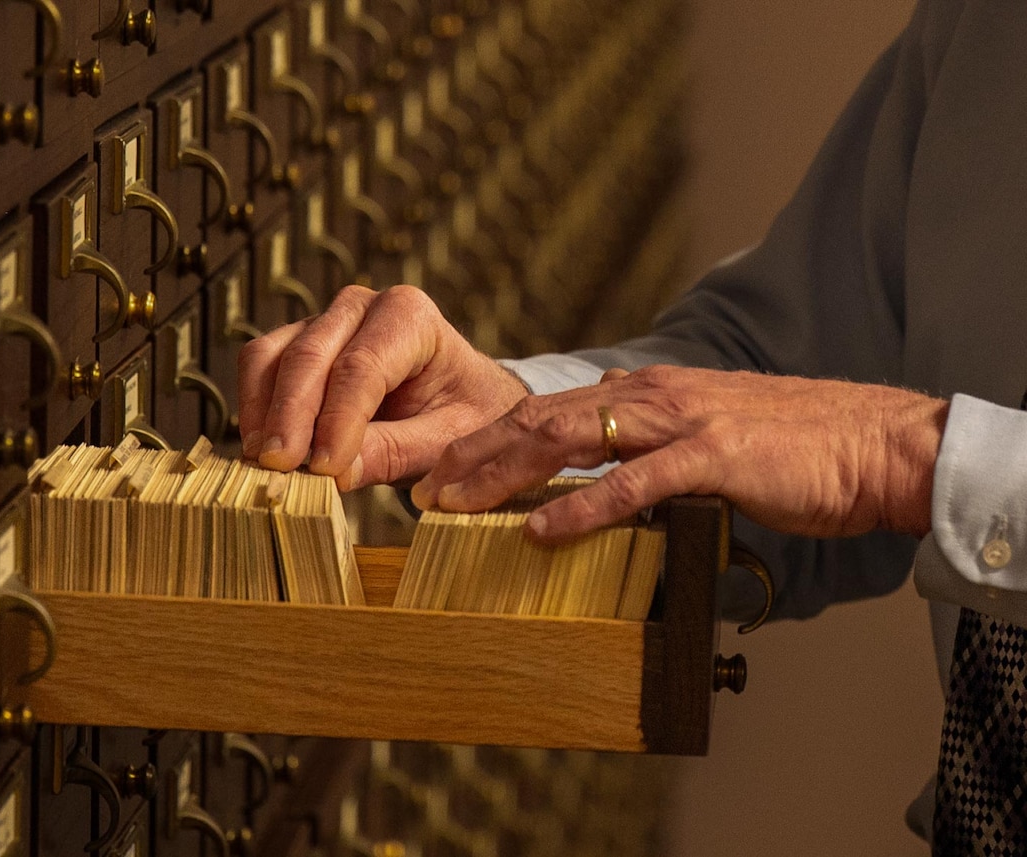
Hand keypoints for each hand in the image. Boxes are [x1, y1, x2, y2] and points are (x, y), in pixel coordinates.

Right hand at [237, 285, 528, 488]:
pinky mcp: (295, 345)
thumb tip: (335, 473)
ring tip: (266, 465)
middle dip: (292, 416)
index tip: (325, 468)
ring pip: (273, 355)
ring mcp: (323, 322)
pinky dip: (255, 408)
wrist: (457, 400)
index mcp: (410, 316)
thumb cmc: (461, 416)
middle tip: (280, 470)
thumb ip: (395, 452)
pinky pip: (260, 367)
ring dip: (264, 412)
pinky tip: (260, 450)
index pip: (363, 366)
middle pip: (311, 355)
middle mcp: (361, 306)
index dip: (339, 419)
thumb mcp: (445, 440)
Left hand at [411, 365, 948, 542]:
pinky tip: (542, 530)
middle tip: (427, 489)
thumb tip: (605, 460)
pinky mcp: (713, 456)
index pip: (550, 411)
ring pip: (571, 439)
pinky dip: (582, 507)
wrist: (873, 443)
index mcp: (647, 393)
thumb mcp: (706, 435)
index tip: (447, 472)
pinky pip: (633, 483)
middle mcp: (652, 396)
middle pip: (541, 419)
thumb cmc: (792, 449)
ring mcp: (680, 422)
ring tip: (459, 504)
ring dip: (507, 473)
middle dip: (476, 454)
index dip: (491, 440)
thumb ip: (652, 442)